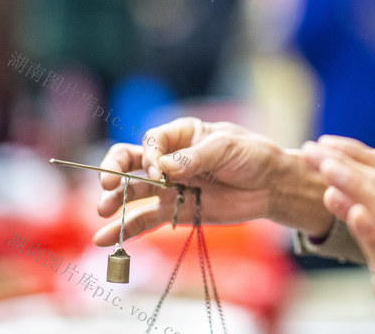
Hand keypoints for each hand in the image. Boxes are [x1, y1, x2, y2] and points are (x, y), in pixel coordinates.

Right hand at [93, 118, 332, 245]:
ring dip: (116, 201)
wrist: (271, 185)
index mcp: (181, 135)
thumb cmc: (252, 156)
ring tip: (103, 211)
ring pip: (133, 192)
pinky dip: (126, 228)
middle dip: (115, 171)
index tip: (159, 173)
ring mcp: (169, 186)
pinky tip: (104, 238)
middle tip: (109, 186)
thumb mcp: (227, 148)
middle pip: (130, 161)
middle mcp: (168, 159)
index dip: (149, 157)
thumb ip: (195, 158)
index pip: (152, 142)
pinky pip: (145, 219)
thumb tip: (164, 168)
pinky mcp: (174, 210)